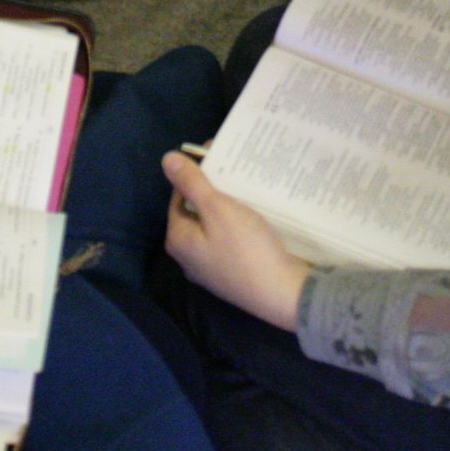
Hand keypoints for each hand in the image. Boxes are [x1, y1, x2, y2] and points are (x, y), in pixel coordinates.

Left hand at [163, 152, 310, 330]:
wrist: (283, 294)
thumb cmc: (246, 249)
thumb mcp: (217, 209)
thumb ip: (192, 183)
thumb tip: (167, 159)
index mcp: (178, 240)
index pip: (178, 197)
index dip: (195, 174)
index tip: (217, 156)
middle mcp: (189, 257)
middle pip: (197, 213)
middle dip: (214, 190)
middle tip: (235, 168)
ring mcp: (212, 269)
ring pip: (216, 227)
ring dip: (229, 207)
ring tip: (248, 186)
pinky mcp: (234, 274)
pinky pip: (232, 241)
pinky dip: (241, 225)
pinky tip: (257, 214)